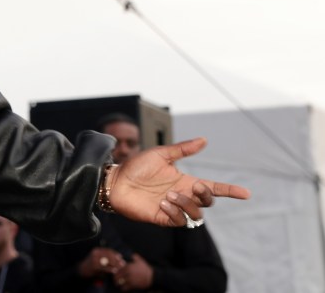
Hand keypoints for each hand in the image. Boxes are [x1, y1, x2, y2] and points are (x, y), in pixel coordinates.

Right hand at [76, 247, 124, 278]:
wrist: (82, 270)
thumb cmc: (91, 265)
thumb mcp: (97, 258)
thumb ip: (104, 257)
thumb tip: (115, 257)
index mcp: (96, 250)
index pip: (108, 250)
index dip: (115, 253)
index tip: (121, 257)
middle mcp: (95, 253)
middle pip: (109, 255)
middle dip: (116, 259)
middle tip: (123, 263)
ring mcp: (94, 259)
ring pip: (107, 261)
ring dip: (115, 264)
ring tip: (120, 267)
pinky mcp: (94, 266)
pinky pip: (104, 267)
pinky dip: (110, 269)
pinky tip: (114, 271)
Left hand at [109, 137, 249, 225]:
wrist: (115, 180)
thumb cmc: (135, 167)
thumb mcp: (161, 154)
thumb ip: (183, 149)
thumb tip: (204, 140)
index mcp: (184, 181)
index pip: (212, 188)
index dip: (229, 191)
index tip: (246, 193)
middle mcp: (182, 195)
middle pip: (208, 202)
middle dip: (205, 194)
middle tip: (193, 185)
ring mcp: (173, 208)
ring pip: (196, 214)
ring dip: (187, 204)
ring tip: (168, 195)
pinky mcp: (162, 218)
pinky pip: (179, 221)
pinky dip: (174, 212)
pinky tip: (161, 203)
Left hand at [114, 253, 152, 290]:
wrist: (152, 277)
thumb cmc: (146, 268)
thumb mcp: (140, 261)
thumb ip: (135, 257)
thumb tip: (132, 255)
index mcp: (128, 266)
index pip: (118, 269)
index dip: (115, 271)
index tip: (115, 273)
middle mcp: (128, 273)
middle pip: (117, 276)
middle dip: (115, 278)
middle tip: (114, 280)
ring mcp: (130, 279)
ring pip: (120, 282)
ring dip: (118, 284)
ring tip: (117, 285)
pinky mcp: (133, 285)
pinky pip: (125, 288)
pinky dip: (123, 289)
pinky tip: (122, 289)